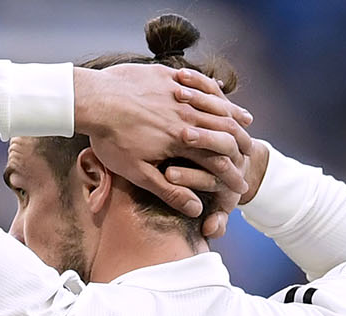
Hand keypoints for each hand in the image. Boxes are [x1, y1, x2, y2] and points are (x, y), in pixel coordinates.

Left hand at [73, 64, 253, 236]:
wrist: (93, 100)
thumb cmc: (111, 140)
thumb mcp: (137, 172)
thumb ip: (168, 190)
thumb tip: (196, 209)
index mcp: (181, 141)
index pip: (216, 161)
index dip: (230, 176)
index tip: (241, 187)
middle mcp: (186, 115)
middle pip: (223, 130)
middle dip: (240, 144)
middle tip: (252, 151)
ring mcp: (178, 93)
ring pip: (215, 104)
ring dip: (232, 114)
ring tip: (246, 122)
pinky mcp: (166, 75)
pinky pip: (197, 81)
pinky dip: (212, 89)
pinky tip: (220, 90)